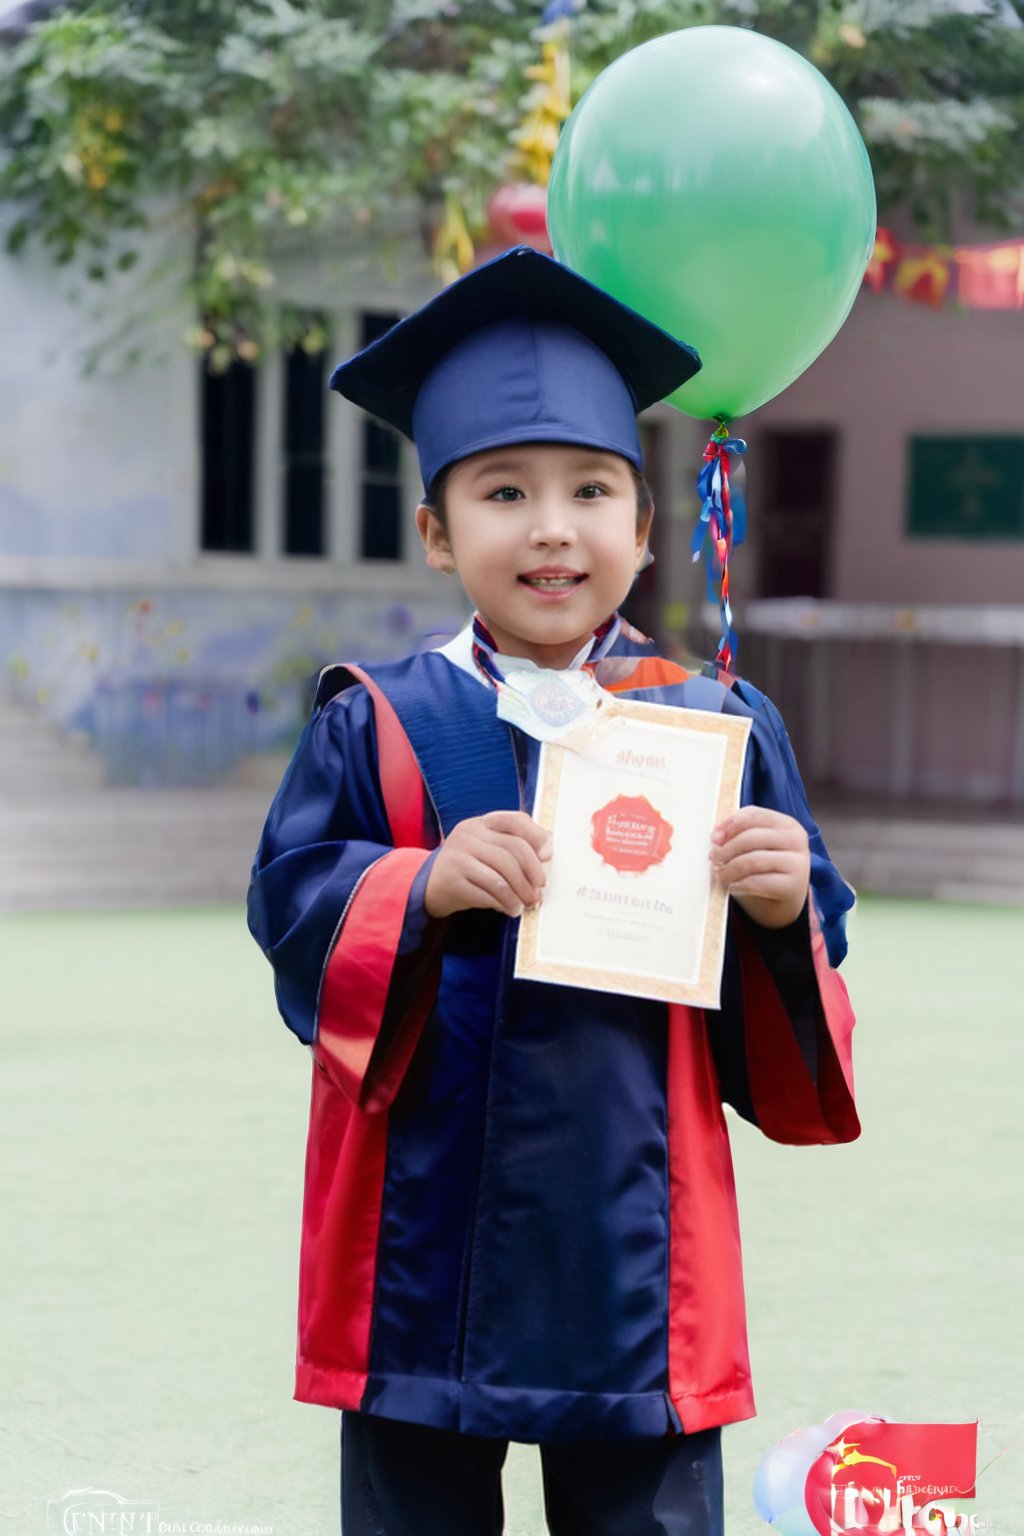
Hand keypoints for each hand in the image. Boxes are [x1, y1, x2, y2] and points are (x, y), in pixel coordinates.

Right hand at [425, 811, 552, 919]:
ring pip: (501, 875)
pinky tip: (508, 909)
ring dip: (519, 894)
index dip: (537, 837)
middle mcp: (468, 834)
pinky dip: (503, 903)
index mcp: (481, 823)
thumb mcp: (487, 848)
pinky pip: (486, 893)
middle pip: (512, 850)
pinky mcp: (451, 879)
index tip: (547, 856)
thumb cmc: (468, 866)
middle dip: (532, 873)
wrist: (429, 885)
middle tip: (538, 892)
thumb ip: (513, 845)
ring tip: (524, 905)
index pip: (515, 820)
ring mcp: (457, 855)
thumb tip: (546, 854)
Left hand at [709, 806, 809, 928]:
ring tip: (721, 875)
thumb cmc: (764, 871)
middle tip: (713, 859)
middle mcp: (796, 840)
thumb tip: (717, 836)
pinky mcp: (793, 886)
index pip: (754, 815)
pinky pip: (758, 882)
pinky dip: (740, 884)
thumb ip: (738, 835)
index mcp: (786, 824)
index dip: (730, 824)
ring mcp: (798, 863)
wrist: (782, 903)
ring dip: (731, 868)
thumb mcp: (754, 848)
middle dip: (727, 849)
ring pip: (754, 859)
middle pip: (752, 836)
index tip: (714, 837)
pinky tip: (734, 887)